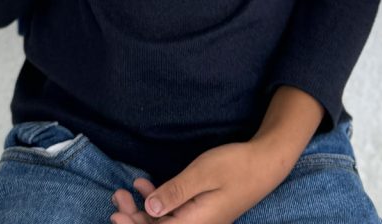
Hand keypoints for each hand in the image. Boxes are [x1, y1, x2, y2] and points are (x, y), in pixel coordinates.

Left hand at [109, 140, 292, 223]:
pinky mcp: (202, 212)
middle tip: (117, 197)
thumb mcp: (202, 174)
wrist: (265, 163)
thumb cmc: (235, 166)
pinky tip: (145, 186)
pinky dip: (158, 202)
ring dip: (143, 211)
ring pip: (165, 223)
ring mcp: (201, 221)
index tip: (115, 216)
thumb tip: (150, 211)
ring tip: (126, 192)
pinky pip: (174, 214)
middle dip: (134, 219)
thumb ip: (175, 193)